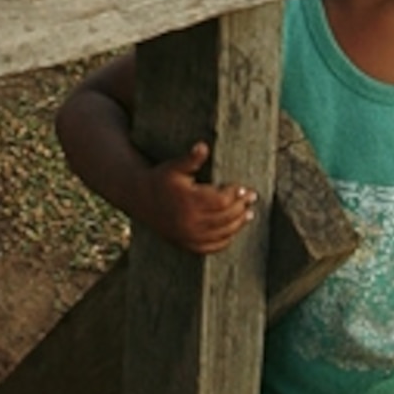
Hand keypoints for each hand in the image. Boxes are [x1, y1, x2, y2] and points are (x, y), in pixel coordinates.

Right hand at [137, 144, 256, 256]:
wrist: (141, 199)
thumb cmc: (161, 179)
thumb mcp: (174, 167)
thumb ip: (191, 159)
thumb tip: (203, 146)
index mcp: (189, 201)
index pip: (222, 201)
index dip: (236, 195)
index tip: (245, 188)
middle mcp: (190, 221)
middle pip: (225, 217)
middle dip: (241, 207)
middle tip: (252, 199)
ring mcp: (188, 235)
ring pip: (221, 233)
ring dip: (238, 224)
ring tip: (249, 214)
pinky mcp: (186, 244)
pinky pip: (211, 246)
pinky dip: (225, 240)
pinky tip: (233, 231)